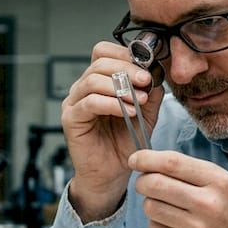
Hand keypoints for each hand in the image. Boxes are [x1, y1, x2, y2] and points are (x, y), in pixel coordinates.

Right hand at [61, 41, 163, 220]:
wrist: (111, 174)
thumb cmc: (124, 144)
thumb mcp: (146, 114)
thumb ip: (151, 93)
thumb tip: (157, 73)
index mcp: (98, 81)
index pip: (103, 52)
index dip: (125, 54)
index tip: (147, 67)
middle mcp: (83, 88)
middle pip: (99, 62)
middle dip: (127, 69)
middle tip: (146, 81)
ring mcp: (74, 102)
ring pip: (93, 80)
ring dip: (120, 87)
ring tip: (139, 101)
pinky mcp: (71, 119)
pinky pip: (90, 102)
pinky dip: (112, 104)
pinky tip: (128, 112)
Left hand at [128, 150, 227, 227]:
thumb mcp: (222, 183)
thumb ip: (189, 171)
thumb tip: (147, 162)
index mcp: (218, 181)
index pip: (171, 163)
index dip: (146, 159)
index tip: (134, 159)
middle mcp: (208, 203)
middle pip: (155, 184)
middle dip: (142, 181)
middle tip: (143, 183)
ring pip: (151, 207)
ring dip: (150, 203)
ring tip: (164, 205)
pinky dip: (157, 222)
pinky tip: (172, 223)